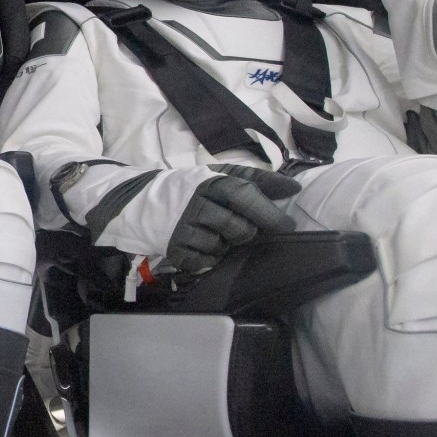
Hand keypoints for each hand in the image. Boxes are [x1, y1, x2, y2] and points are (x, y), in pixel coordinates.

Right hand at [164, 165, 300, 274]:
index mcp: (210, 183)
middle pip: (240, 228)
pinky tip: (202, 245)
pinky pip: (207, 262)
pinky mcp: (175, 251)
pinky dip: (211, 257)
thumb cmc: (193, 189)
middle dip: (248, 231)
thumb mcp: (221, 174)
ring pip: (224, 247)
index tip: (288, 225)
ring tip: (216, 233)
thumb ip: (256, 179)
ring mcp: (184, 230)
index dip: (269, 211)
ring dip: (227, 244)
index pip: (245, 195)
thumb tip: (293, 188)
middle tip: (248, 229)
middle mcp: (196, 205)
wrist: (143, 203)